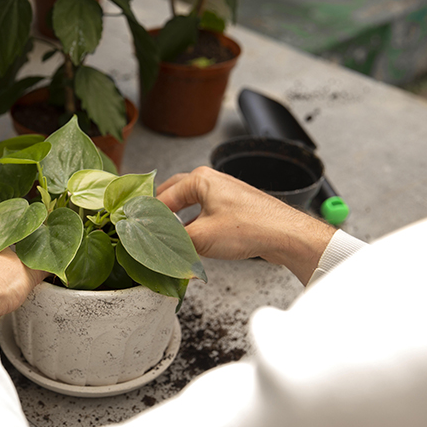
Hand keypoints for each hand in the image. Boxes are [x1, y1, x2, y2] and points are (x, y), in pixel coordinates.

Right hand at [157, 167, 335, 284]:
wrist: (286, 234)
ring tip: (169, 238)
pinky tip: (193, 241)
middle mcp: (211, 180)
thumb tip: (157, 248)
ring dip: (178, 221)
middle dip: (161, 213)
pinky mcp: (234, 206)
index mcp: (199, 179)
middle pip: (174, 195)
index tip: (139, 230)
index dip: (148, 216)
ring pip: (190, 205)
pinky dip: (194, 225)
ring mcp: (224, 192)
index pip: (162, 197)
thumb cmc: (252, 227)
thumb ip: (174, 242)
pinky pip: (205, 213)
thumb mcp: (201, 238)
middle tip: (149, 230)